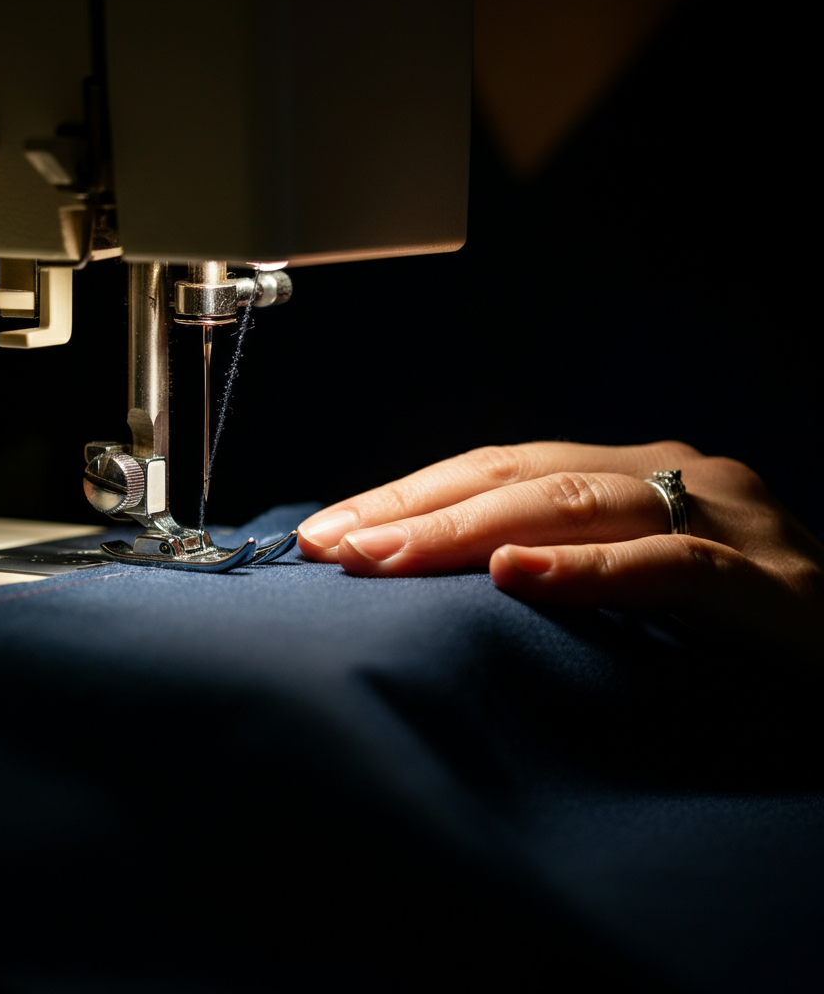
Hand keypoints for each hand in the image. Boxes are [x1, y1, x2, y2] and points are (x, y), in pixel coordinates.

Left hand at [297, 442, 823, 663]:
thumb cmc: (742, 629)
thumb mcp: (633, 585)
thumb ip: (556, 567)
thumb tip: (442, 581)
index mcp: (632, 475)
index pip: (497, 469)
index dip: (408, 496)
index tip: (328, 533)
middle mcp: (673, 475)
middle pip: (517, 475)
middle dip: (413, 508)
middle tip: (327, 543)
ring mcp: (724, 519)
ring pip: (574, 502)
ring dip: (465, 531)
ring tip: (382, 555)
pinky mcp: (771, 584)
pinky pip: (667, 567)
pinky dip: (585, 570)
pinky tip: (514, 577)